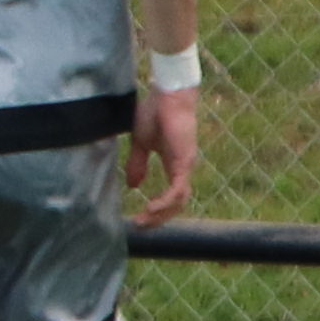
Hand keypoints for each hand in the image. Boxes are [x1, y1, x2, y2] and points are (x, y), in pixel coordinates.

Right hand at [125, 84, 198, 222]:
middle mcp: (183, 167)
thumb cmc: (154, 112)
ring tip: (143, 220)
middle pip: (177, 202)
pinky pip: (177, 190)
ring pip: (179, 200)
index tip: (139, 217)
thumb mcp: (140, 143)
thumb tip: (133, 186)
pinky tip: (150, 207)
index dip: (158, 209)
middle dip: (159, 217)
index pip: (172, 194)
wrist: (165, 95)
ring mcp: (186, 165)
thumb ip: (137, 164)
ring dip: (161, 214)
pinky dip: (165, 202)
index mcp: (174, 163)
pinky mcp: (183, 162)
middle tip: (140, 225)